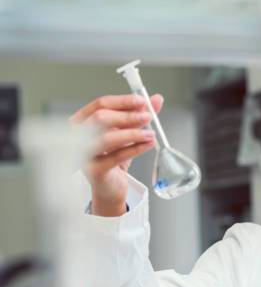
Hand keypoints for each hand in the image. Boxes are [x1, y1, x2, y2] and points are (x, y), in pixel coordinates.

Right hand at [69, 94, 163, 215]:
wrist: (110, 186)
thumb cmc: (113, 157)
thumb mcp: (127, 132)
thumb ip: (139, 115)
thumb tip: (156, 99)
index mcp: (82, 121)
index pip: (101, 104)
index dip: (123, 101)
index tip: (142, 101)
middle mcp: (78, 136)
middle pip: (101, 118)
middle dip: (128, 116)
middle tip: (148, 117)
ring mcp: (83, 153)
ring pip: (107, 138)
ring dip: (133, 133)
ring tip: (150, 133)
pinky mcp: (94, 170)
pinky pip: (116, 157)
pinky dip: (135, 149)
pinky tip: (148, 144)